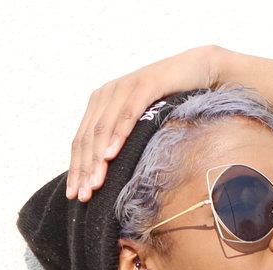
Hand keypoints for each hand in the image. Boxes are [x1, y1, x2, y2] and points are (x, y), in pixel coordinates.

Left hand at [66, 45, 224, 201]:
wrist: (199, 70)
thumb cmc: (170, 102)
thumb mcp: (139, 124)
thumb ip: (120, 139)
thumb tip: (106, 174)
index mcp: (100, 103)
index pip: (81, 140)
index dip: (76, 168)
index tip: (73, 195)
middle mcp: (106, 93)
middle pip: (88, 137)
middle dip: (84, 169)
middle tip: (82, 196)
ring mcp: (124, 87)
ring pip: (103, 128)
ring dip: (96, 159)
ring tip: (94, 184)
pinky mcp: (146, 83)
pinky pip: (128, 113)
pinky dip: (118, 134)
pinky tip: (111, 155)